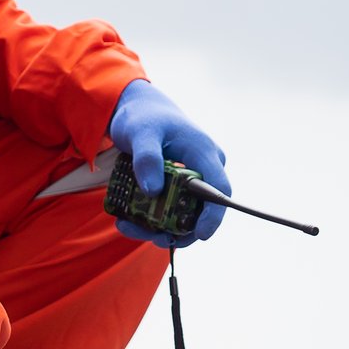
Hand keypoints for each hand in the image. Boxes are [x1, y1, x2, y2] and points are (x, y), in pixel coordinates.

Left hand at [106, 80, 229, 246]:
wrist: (141, 110)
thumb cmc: (143, 117)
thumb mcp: (140, 133)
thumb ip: (146, 158)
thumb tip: (152, 190)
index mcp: (202, 151)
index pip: (219, 188)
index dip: (214, 215)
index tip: (201, 234)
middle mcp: (205, 166)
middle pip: (202, 207)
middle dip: (179, 228)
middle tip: (154, 238)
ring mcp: (195, 176)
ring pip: (186, 211)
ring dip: (162, 227)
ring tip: (129, 227)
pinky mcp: (181, 184)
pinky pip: (174, 206)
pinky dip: (155, 217)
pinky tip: (130, 220)